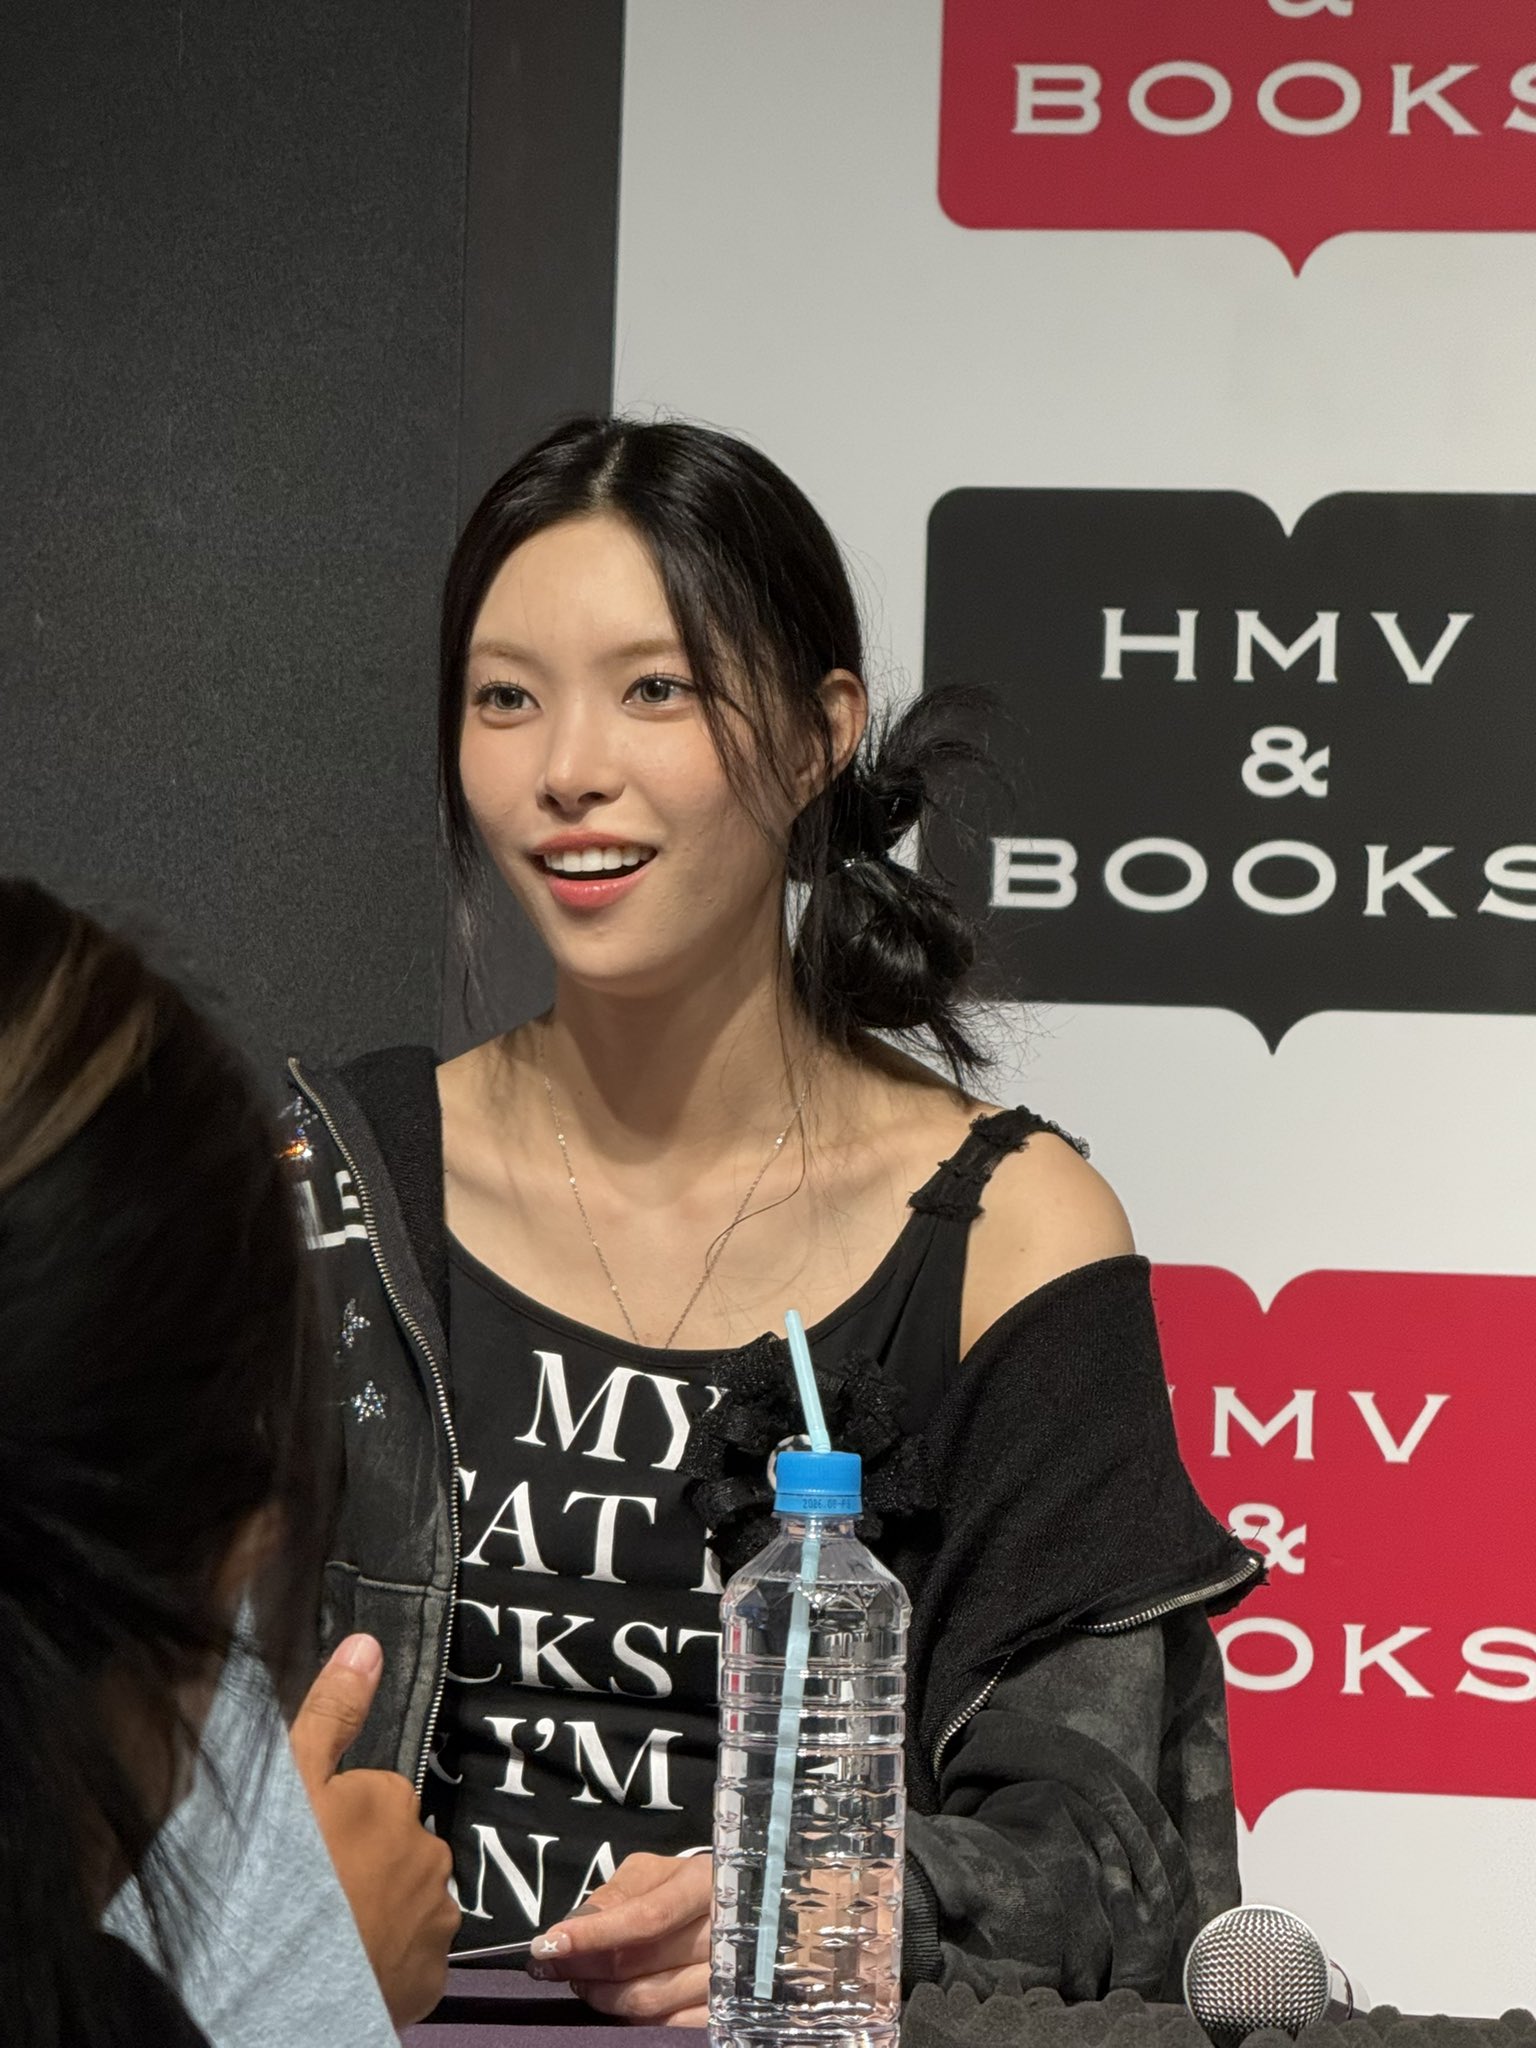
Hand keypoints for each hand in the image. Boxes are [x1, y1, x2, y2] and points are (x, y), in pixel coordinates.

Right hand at [291, 1633, 460, 2024]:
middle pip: (395, 1849)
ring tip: (327, 1935)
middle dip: (364, 1865)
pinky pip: (412, 1959)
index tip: (307, 1845)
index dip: (338, 1820)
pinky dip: (388, 1961)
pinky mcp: (431, 1982)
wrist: (274, 1991)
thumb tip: (367, 1644)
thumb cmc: (277, 1877)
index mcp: (395, 1800)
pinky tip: (349, 1967)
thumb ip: (331, 1711)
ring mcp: (434, 1922)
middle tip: (313, 1895)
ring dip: (378, 1913)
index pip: (374, 1797)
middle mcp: (429, 1855)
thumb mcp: (290, 1778)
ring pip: (408, 1904)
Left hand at [531, 1851, 710, 2026]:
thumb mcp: (656, 1872)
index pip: (644, 1917)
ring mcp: (726, 1976)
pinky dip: (629, 2016)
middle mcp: (721, 1931)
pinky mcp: (723, 2009)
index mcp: (703, 1883)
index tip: (549, 1943)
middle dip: (584, 1966)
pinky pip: (666, 2024)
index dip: (593, 1934)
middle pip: (640, 1963)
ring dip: (601, 1995)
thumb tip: (575, 1925)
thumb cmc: (690, 1886)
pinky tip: (614, 2000)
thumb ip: (616, 1894)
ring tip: (582, 1980)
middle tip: (552, 1963)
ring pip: (648, 2000)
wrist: (743, 1911)